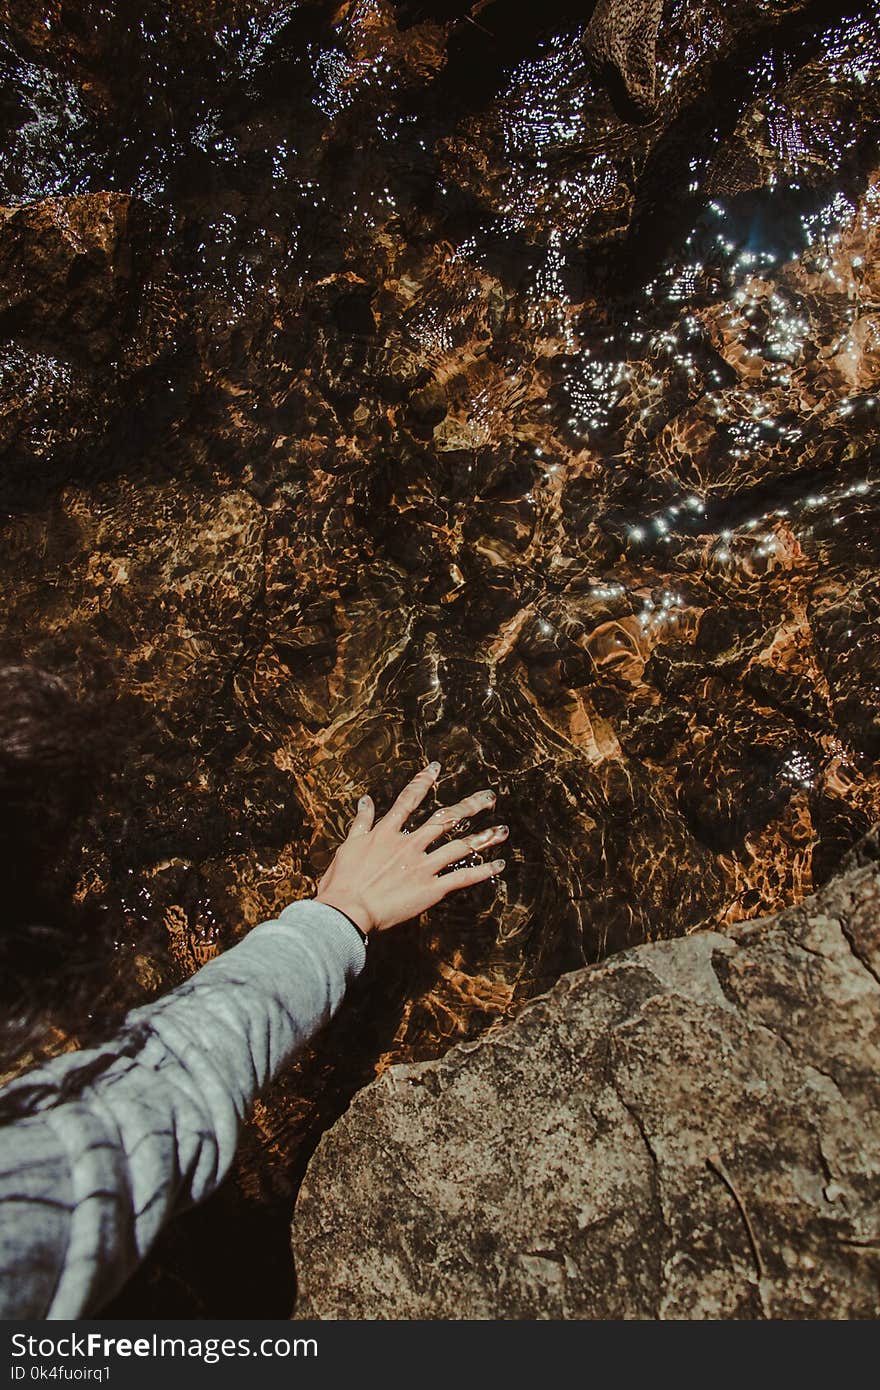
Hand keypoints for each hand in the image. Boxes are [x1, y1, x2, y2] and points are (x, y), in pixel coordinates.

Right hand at [314, 762, 507, 933]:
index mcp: (387, 833)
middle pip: (445, 820)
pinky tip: (499, 864)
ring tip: (502, 830)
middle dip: (469, 806)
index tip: (436, 768)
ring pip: (459, 847)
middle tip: (489, 797)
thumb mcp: (348, 845)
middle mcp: (409, 844)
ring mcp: (422, 866)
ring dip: (483, 837)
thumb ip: (361, 821)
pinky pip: (461, 877)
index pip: (408, 800)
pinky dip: (482, 871)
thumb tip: (365, 800)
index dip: (423, 782)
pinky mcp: (431, 889)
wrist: (347, 911)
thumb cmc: (342, 882)